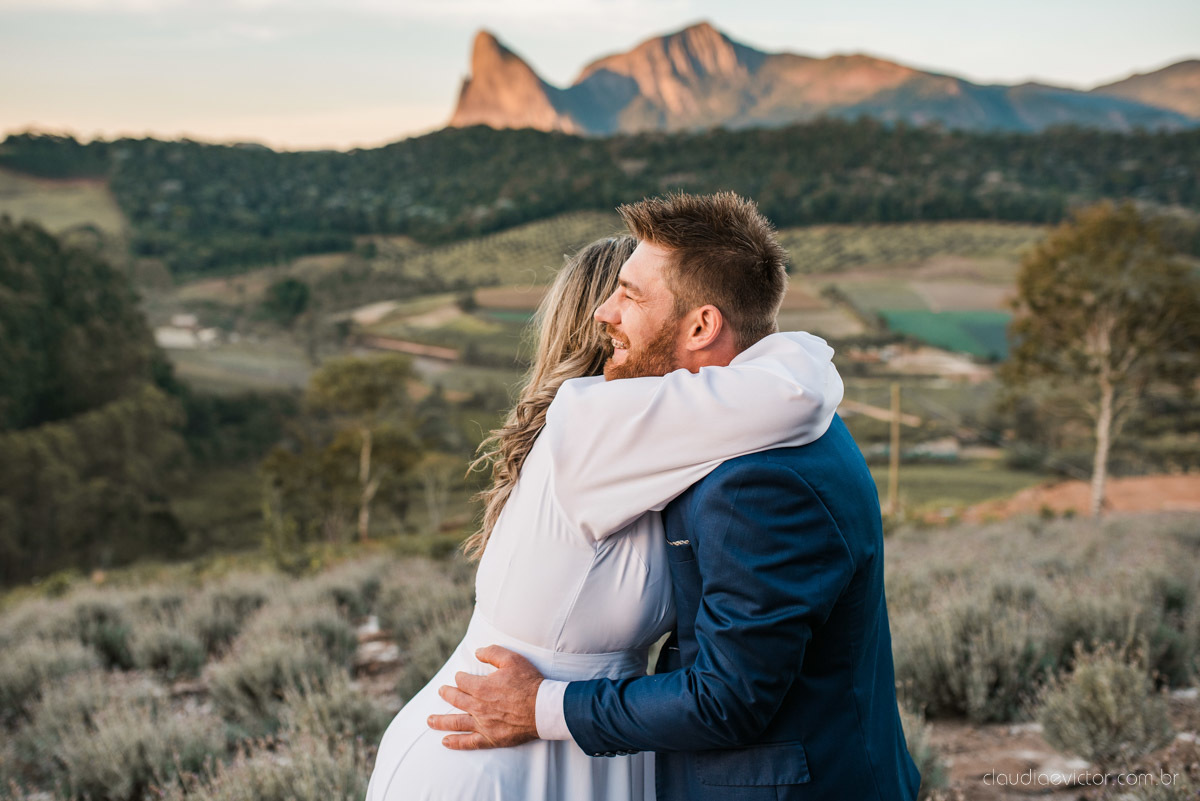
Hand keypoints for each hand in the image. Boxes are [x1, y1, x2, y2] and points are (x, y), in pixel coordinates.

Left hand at [428, 645, 542, 749]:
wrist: (543, 708)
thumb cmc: (529, 682)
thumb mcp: (512, 659)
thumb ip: (492, 653)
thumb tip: (477, 652)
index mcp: (482, 687)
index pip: (463, 681)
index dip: (461, 677)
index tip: (461, 677)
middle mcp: (478, 706)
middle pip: (456, 699)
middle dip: (447, 694)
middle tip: (441, 691)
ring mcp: (483, 724)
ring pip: (456, 722)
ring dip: (441, 721)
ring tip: (429, 720)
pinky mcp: (491, 738)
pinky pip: (469, 742)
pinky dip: (456, 743)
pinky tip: (445, 742)